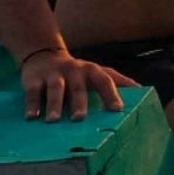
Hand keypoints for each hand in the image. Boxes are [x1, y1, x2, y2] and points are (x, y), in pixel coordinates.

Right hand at [21, 48, 140, 121]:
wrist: (44, 54)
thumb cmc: (77, 71)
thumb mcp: (97, 72)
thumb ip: (117, 80)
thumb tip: (142, 89)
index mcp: (92, 71)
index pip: (105, 80)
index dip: (111, 94)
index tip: (117, 109)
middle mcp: (74, 71)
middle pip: (78, 87)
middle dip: (79, 102)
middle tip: (79, 118)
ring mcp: (53, 74)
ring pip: (55, 89)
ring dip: (54, 104)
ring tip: (53, 120)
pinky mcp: (34, 79)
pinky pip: (32, 92)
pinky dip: (32, 104)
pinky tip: (31, 117)